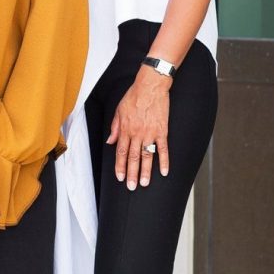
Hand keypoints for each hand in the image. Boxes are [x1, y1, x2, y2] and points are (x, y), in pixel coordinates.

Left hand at [107, 66, 171, 189]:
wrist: (150, 86)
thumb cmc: (134, 96)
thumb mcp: (119, 110)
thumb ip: (115, 127)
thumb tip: (110, 141)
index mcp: (125, 129)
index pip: (121, 152)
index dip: (120, 166)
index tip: (119, 177)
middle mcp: (137, 133)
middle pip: (133, 157)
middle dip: (131, 174)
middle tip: (131, 187)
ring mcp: (150, 133)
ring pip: (146, 156)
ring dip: (145, 171)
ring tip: (144, 184)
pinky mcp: (162, 131)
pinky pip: (163, 149)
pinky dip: (164, 161)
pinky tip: (164, 172)